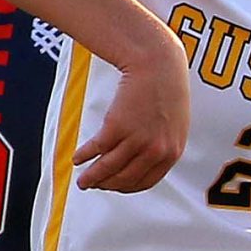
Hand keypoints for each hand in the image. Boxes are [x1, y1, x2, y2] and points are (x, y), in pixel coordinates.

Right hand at [73, 41, 188, 192]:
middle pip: (125, 178)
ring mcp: (136, 140)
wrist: (157, 63)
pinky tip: (76, 158)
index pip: (145, 182)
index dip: (126, 187)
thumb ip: (162, 145)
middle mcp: (155, 151)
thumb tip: (143, 161)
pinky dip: (84, 156)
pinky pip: (96, 148)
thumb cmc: (166, 89)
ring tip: (82, 181)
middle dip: (106, 185)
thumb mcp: (174, 124)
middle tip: (92, 185)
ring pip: (108, 168)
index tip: (113, 186)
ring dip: (92, 177)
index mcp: (171, 152)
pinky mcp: (117, 126)